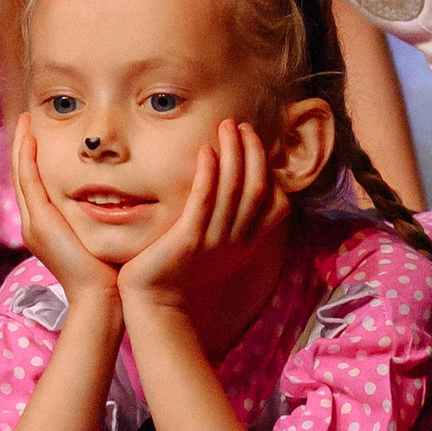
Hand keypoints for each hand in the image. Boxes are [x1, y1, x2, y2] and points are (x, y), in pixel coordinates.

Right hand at [10, 114, 120, 302]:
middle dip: (21, 148)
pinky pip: (29, 181)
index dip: (33, 161)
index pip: (34, 187)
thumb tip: (115, 204)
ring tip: (25, 123)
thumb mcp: (100, 240)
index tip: (37, 137)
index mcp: (46, 229)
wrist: (100, 297)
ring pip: (21, 176)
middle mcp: (33, 225)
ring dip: (21, 147)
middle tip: (25, 122)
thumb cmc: (107, 273)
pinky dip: (26, 158)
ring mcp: (33, 224)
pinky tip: (31, 138)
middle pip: (22, 177)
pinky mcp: (40, 222)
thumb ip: (99, 221)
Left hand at [117, 119, 290, 318]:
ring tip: (227, 126)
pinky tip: (206, 151)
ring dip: (234, 153)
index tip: (254, 145)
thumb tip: (230, 190)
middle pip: (258, 188)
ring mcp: (214, 241)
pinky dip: (208, 174)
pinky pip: (203, 201)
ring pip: (235, 189)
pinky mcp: (188, 240)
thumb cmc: (178, 273)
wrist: (155, 304)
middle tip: (242, 126)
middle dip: (253, 152)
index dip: (269, 172)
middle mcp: (236, 242)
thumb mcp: (213, 249)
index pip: (276, 205)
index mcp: (246, 245)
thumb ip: (227, 224)